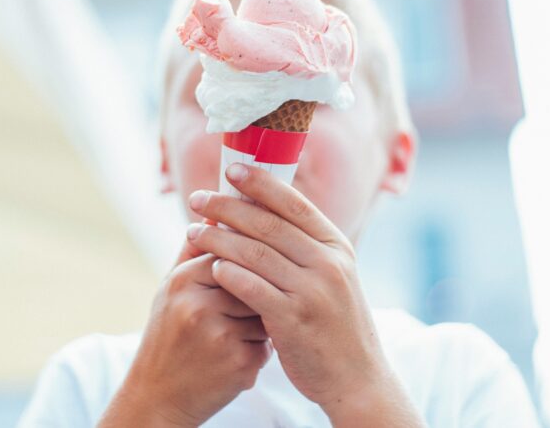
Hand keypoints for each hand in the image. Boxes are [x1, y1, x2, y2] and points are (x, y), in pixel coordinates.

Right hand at [100, 237, 272, 426]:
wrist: (156, 398)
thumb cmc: (166, 337)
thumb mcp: (170, 290)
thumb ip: (193, 252)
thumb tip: (216, 213)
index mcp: (184, 280)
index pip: (235, 251)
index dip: (247, 261)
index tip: (250, 268)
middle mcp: (200, 305)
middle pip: (255, 280)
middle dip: (258, 290)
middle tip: (248, 302)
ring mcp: (221, 336)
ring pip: (266, 311)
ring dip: (262, 321)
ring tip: (234, 335)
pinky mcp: (239, 364)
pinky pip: (267, 343)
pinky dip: (259, 350)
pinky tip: (235, 357)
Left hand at [185, 164, 421, 424]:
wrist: (357, 378)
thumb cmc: (334, 324)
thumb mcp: (332, 277)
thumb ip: (304, 247)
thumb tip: (264, 211)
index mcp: (336, 246)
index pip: (294, 203)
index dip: (260, 183)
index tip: (231, 170)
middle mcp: (328, 263)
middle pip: (268, 223)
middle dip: (228, 207)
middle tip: (198, 199)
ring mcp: (313, 291)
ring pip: (255, 253)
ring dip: (218, 238)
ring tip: (192, 231)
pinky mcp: (294, 320)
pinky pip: (252, 288)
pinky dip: (229, 273)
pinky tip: (211, 266)